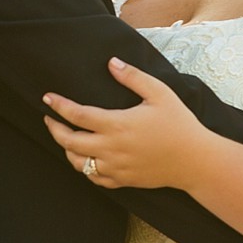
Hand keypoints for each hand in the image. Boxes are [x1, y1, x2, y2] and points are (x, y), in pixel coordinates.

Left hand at [43, 58, 210, 189]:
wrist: (195, 161)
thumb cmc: (179, 124)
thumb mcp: (160, 93)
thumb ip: (133, 77)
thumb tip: (111, 62)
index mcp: (118, 124)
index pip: (78, 115)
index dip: (59, 106)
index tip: (47, 98)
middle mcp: (111, 149)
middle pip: (69, 142)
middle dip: (54, 129)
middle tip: (49, 118)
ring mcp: (115, 168)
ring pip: (77, 163)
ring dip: (67, 149)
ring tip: (66, 136)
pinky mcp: (122, 180)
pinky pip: (93, 178)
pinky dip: (83, 167)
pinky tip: (85, 158)